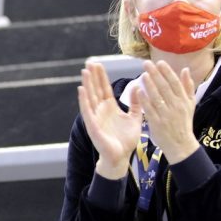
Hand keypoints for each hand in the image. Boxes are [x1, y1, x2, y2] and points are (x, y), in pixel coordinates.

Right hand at [77, 62, 142, 178]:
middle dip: (93, 76)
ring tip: (84, 71)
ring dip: (87, 84)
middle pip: (95, 90)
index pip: (104, 89)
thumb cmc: (125, 141)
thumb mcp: (134, 118)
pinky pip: (87, 111)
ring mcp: (95, 118)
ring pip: (90, 97)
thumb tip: (139, 87)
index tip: (98, 64)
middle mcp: (100, 111)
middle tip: (89, 61)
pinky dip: (83, 100)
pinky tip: (81, 89)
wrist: (120, 158)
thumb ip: (136, 103)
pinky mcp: (92, 126)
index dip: (101, 76)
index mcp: (110, 108)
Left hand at [138, 61, 199, 163]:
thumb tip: (185, 70)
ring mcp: (166, 114)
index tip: (159, 62)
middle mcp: (176, 106)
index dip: (167, 72)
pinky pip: (150, 109)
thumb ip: (188, 87)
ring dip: (149, 85)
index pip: (175, 83)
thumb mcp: (190, 105)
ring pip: (157, 97)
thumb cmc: (184, 123)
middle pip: (165, 87)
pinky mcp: (157, 123)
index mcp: (184, 100)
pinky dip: (145, 100)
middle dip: (156, 74)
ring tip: (142, 74)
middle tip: (146, 64)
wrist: (181, 145)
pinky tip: (138, 91)